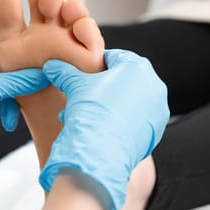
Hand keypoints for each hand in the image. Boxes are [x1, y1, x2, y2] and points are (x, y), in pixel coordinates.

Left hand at [0, 33, 48, 186]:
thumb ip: (17, 81)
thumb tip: (46, 73)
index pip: (11, 40)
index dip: (30, 50)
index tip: (48, 61)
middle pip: (13, 61)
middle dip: (26, 78)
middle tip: (42, 88)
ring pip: (10, 81)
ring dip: (17, 97)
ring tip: (20, 113)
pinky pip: (4, 95)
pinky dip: (9, 106)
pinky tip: (10, 121)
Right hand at [39, 49, 168, 209]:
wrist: (101, 151)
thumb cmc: (92, 112)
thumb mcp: (74, 85)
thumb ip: (64, 72)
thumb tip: (51, 66)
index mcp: (137, 66)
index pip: (111, 58)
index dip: (91, 68)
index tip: (79, 79)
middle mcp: (154, 85)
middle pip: (121, 81)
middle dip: (99, 90)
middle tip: (81, 101)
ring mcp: (158, 109)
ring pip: (127, 102)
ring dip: (107, 107)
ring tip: (87, 119)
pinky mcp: (156, 131)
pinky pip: (134, 121)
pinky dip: (119, 122)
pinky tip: (102, 131)